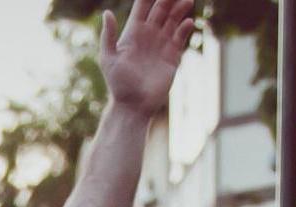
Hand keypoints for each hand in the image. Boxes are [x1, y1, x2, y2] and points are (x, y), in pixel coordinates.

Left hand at [99, 0, 195, 117]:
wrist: (133, 107)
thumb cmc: (118, 85)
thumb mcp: (108, 60)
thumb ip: (108, 36)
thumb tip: (107, 13)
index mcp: (133, 32)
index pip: (144, 5)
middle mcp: (148, 35)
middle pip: (161, 8)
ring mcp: (161, 44)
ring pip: (173, 19)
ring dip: (180, 8)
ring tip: (187, 1)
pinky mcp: (172, 56)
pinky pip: (180, 37)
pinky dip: (185, 28)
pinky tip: (188, 22)